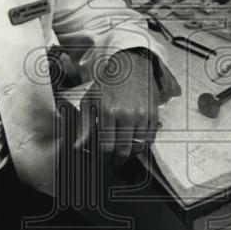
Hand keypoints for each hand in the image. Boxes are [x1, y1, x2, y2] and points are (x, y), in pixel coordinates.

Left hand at [75, 50, 178, 167]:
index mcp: (108, 111)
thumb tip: (77, 146)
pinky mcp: (152, 113)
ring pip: (137, 147)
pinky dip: (142, 146)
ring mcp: (141, 114)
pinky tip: (134, 146)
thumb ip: (84, 125)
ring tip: (123, 156)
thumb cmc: (107, 84)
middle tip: (112, 164)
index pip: (106, 146)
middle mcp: (126, 114)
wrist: (130, 65)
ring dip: (130, 155)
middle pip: (122, 150)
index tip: (101, 161)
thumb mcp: (90, 101)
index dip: (103, 158)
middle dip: (116, 161)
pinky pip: (149, 138)